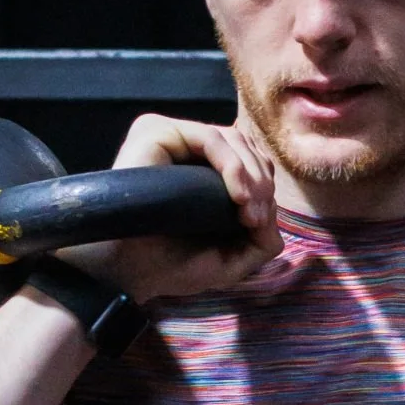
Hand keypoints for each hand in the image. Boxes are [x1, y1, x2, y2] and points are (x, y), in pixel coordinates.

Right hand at [48, 115, 281, 308]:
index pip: (251, 162)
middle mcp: (187, 149)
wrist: (130, 272)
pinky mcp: (157, 132)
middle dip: (263, 183)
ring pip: (233, 139)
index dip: (265, 188)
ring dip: (252, 176)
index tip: (260, 225)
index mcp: (203, 171)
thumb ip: (262, 241)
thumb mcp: (232, 260)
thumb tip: (274, 220)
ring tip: (248, 211)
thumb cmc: (172, 266)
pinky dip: (232, 166)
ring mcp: (172, 137)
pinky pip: (210, 138)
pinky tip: (238, 195)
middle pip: (246, 147)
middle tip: (256, 219)